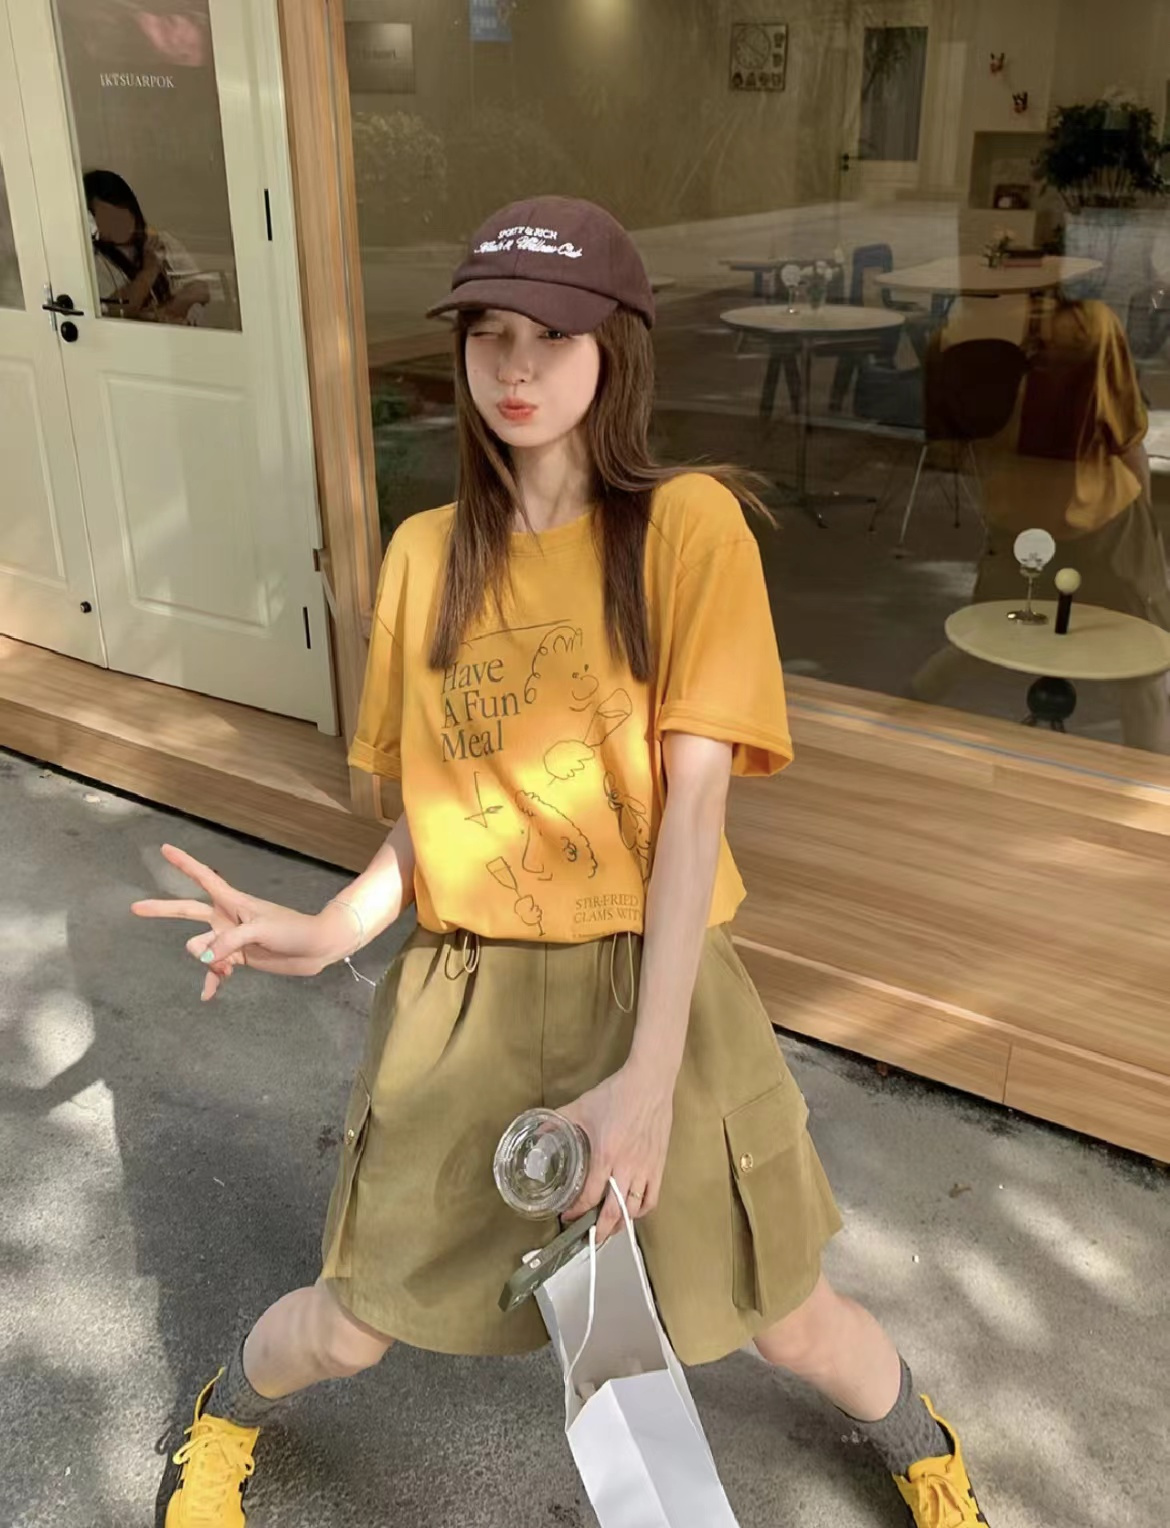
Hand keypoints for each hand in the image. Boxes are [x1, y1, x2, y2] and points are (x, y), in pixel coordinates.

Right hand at [131, 844, 355, 1001]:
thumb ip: (228, 941)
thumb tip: (203, 956)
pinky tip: (207, 996)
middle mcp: (226, 918)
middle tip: (134, 908)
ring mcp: (230, 939)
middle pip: (187, 911)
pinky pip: (215, 970)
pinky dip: (211, 981)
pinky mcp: (237, 958)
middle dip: (162, 909)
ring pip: (200, 949)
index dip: (184, 863)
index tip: (165, 848)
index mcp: (233, 901)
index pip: (204, 877)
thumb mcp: (260, 930)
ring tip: (228, 967)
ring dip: (208, 961)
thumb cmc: (293, 929)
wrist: (315, 948)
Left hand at [558, 1063, 675, 1242]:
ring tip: (609, 1228)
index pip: (590, 1196)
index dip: (577, 1211)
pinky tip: (632, 1211)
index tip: (568, 1216)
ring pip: (634, 1210)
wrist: (649, 1083)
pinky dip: (641, 1210)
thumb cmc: (616, 1094)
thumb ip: (558, 1122)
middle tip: (589, 1239)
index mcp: (605, 1155)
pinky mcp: (659, 1165)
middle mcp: (626, 1167)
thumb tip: (538, 1134)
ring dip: (620, 1224)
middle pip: (614, 1212)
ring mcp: (646, 1168)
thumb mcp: (581, 1106)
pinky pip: (652, 1198)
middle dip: (600, 1231)